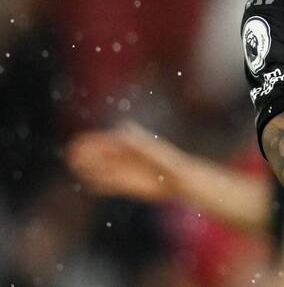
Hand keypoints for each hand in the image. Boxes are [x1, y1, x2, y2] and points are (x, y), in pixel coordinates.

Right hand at [65, 122, 182, 202]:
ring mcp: (128, 170)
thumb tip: (121, 131)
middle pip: (103, 154)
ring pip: (104, 168)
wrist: (181, 180)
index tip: (79, 142)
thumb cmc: (169, 163)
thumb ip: (137, 143)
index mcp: (133, 145)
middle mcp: (128, 156)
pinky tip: (89, 184)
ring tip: (74, 166)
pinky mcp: (129, 184)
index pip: (108, 141)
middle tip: (71, 153)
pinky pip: (110, 184)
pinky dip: (100, 183)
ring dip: (90, 167)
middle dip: (88, 153)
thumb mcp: (153, 151)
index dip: (93, 141)